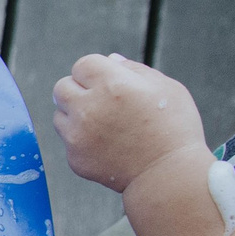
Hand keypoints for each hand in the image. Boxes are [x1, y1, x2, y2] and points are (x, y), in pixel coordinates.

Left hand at [51, 53, 211, 193]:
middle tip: (99, 101)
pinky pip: (68, 140)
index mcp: (112, 84)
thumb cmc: (174, 128)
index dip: (95, 71)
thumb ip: (135, 69)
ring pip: (60, 114)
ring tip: (105, 124)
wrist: (168, 175)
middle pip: (62, 87)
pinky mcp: (74, 157)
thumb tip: (111, 60)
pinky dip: (81, 140)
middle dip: (78, 90)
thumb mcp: (166, 88)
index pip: (82, 65)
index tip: (107, 81)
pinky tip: (107, 145)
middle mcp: (88, 107)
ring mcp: (77, 135)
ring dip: (76, 115)